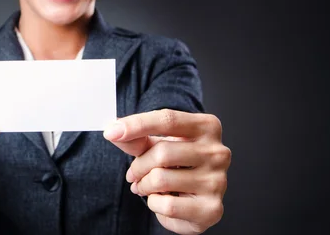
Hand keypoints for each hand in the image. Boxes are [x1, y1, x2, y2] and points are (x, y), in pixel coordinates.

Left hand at [103, 109, 230, 234]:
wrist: (196, 199)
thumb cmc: (177, 164)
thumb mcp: (156, 144)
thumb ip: (136, 138)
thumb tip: (113, 130)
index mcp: (207, 127)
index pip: (168, 119)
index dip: (136, 125)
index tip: (111, 132)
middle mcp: (218, 152)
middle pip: (162, 152)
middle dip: (138, 165)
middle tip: (133, 174)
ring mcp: (218, 181)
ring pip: (161, 179)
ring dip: (144, 185)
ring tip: (147, 187)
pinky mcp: (212, 208)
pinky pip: (167, 206)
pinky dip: (155, 204)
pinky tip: (162, 201)